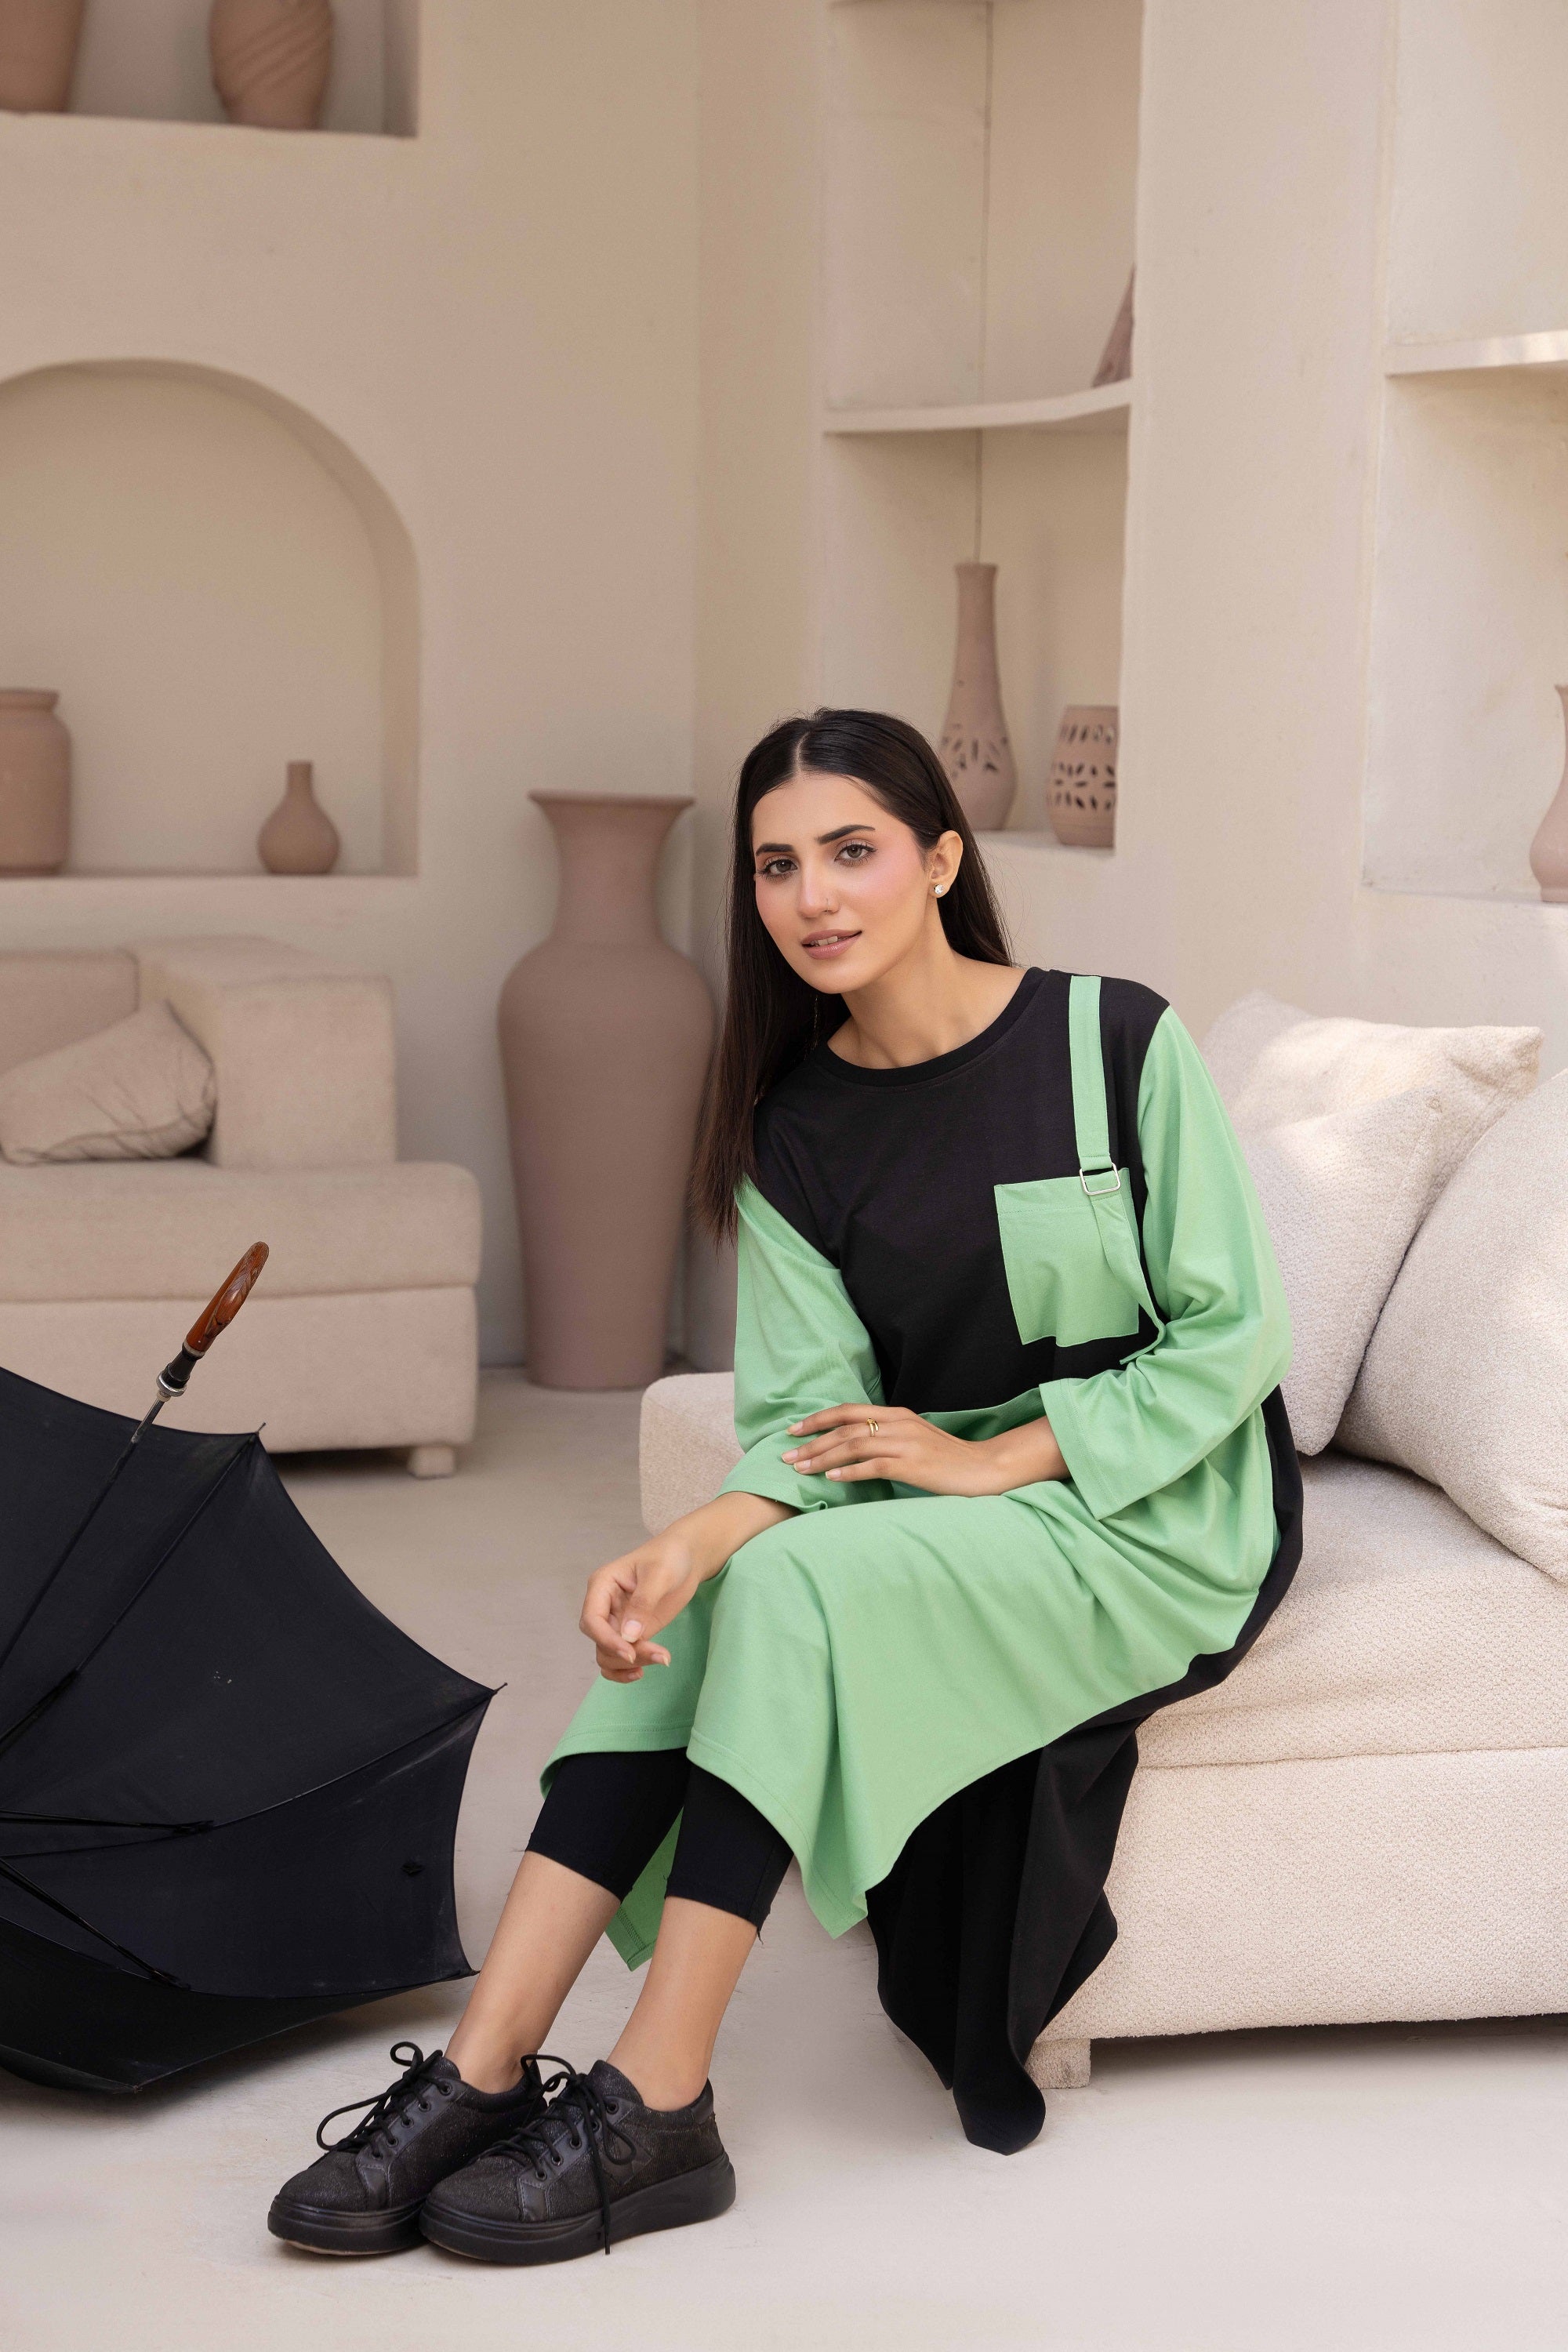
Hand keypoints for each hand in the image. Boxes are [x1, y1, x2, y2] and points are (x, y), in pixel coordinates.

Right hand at [579, 1491, 792, 1680]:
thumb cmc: (670, 1556)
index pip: (592, 1620)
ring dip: (627, 1665)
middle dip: (623, 1654)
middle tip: (659, 1655)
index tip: (631, 1653)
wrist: (687, 1558)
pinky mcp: (631, 1633)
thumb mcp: (659, 1575)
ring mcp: (616, 1621)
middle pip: (599, 1641)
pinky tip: (642, 1671)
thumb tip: (628, 1636)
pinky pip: (618, 1658)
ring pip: (607, 1654)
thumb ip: (643, 1603)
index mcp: (602, 1585)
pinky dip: (624, 1670)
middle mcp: (603, 1605)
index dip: (607, 1640)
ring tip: (661, 1659)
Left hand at [780, 1404, 1065, 1497]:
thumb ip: (887, 1438)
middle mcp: (898, 1423)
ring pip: (853, 1445)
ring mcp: (906, 1443)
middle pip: (844, 1427)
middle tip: (785, 1454)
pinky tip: (831, 1480)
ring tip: (800, 1469)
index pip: (848, 1411)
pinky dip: (849, 1472)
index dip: (818, 1419)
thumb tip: (854, 1448)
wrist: (985, 1468)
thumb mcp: (915, 1440)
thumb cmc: (948, 1459)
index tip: (793, 1430)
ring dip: (823, 1457)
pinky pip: (873, 1466)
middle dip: (811, 1441)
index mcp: (897, 1415)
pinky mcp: (913, 1465)